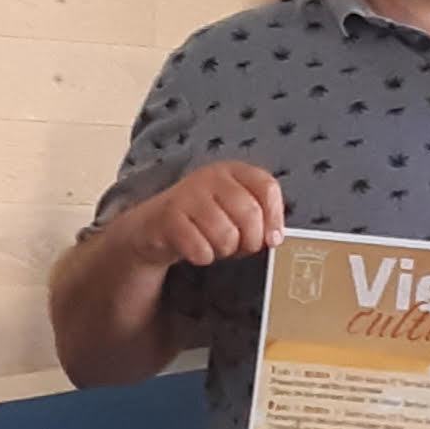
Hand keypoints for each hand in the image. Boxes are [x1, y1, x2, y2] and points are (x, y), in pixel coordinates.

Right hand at [121, 162, 285, 267]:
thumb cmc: (202, 220)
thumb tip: (275, 237)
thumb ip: (259, 215)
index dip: (274, 218)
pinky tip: (197, 250)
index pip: (267, 187)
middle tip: (240, 247)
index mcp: (232, 171)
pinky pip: (201, 248)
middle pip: (250, 213)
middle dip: (250, 241)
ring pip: (226, 234)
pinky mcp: (169, 218)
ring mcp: (187, 195)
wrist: (154, 227)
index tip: (272, 239)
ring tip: (215, 246)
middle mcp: (210, 177)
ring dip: (224, 251)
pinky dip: (203, 257)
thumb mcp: (233, 208)